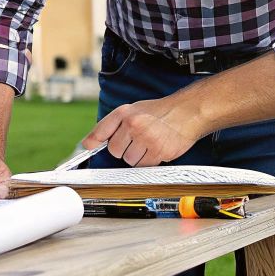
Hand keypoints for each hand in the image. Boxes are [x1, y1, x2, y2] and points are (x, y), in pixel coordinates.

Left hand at [84, 95, 203, 166]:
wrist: (187, 112)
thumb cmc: (159, 112)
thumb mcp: (133, 110)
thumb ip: (112, 125)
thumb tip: (89, 143)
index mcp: (124, 113)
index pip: (101, 130)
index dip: (93, 141)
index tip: (87, 148)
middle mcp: (133, 125)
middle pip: (115, 151)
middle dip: (123, 149)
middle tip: (135, 142)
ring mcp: (147, 139)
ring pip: (130, 160)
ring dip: (137, 157)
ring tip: (147, 145)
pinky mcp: (160, 151)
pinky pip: (145, 165)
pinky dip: (149, 161)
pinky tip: (156, 149)